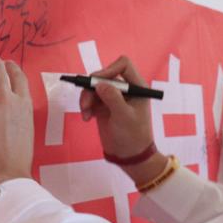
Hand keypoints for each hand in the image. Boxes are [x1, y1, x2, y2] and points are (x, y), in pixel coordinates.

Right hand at [79, 55, 162, 183]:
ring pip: (94, 87)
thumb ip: (113, 98)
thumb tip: (99, 84)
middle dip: (92, 87)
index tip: (98, 82)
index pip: (123, 65)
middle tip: (86, 103)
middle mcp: (125, 89)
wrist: (129, 156)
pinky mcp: (103, 106)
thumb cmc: (133, 136)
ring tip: (85, 114)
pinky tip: (86, 118)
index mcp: (137, 86)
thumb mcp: (124, 117)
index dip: (109, 69)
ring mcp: (113, 97)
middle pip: (104, 75)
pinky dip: (86, 106)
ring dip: (86, 98)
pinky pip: (90, 98)